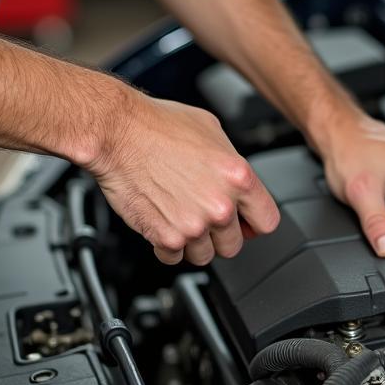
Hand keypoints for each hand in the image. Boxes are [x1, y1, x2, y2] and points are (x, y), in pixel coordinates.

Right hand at [89, 93, 279, 264]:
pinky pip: (175, 257)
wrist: (116, 134)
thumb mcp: (211, 131)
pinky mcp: (166, 237)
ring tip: (179, 217)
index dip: (253, 223)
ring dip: (193, 243)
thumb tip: (236, 183)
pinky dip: (167, 246)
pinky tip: (162, 223)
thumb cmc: (157, 126)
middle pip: (234, 245)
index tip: (245, 223)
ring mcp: (194, 225)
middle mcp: (220, 205)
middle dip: (220, 235)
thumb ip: (230, 164)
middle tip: (203, 217)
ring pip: (205, 256)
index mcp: (239, 178)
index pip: (267, 221)